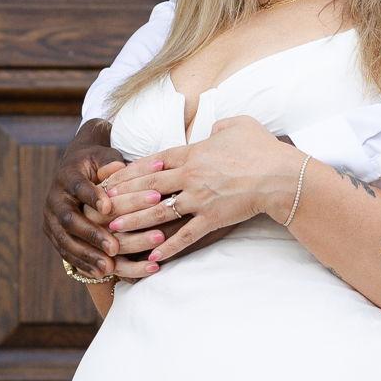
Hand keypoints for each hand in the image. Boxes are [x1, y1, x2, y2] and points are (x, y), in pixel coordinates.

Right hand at [44, 135, 125, 277]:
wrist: (74, 172)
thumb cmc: (97, 165)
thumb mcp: (103, 157)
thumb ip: (110, 163)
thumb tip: (116, 167)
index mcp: (67, 176)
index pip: (77, 186)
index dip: (91, 196)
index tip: (108, 208)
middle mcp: (54, 199)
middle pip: (69, 219)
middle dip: (92, 235)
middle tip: (114, 248)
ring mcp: (50, 219)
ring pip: (65, 240)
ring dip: (87, 256)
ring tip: (108, 268)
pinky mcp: (53, 235)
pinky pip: (65, 252)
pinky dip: (82, 264)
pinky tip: (100, 275)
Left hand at [105, 116, 297, 271]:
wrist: (281, 175)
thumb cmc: (261, 147)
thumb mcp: (238, 125)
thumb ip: (219, 126)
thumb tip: (212, 128)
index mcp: (193, 152)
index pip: (152, 162)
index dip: (128, 170)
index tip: (108, 177)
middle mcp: (191, 175)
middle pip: (147, 187)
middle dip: (121, 196)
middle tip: (99, 205)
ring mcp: (200, 198)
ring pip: (159, 211)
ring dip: (135, 221)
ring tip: (114, 229)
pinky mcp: (212, 218)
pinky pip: (186, 235)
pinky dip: (169, 246)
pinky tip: (153, 255)